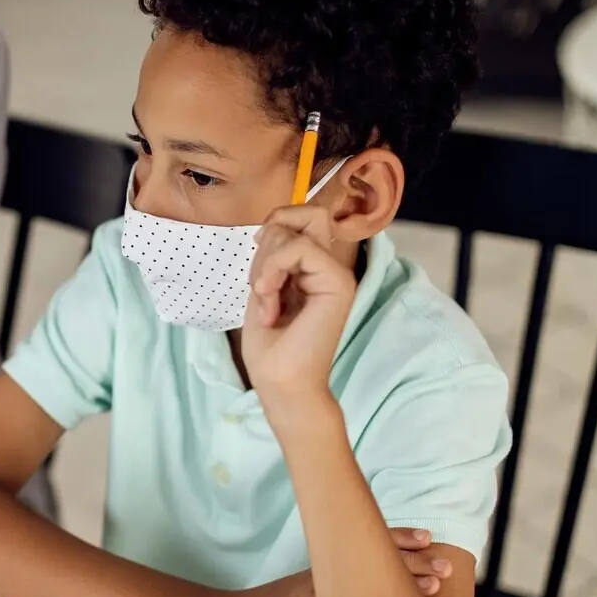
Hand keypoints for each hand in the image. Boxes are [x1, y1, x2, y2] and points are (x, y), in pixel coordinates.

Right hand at [200, 527, 453, 596]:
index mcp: (316, 578)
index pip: (360, 552)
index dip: (395, 543)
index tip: (428, 537)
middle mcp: (316, 585)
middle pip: (367, 565)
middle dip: (410, 561)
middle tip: (446, 561)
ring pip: (359, 589)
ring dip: (399, 584)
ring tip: (434, 584)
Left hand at [241, 206, 356, 404]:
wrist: (281, 384)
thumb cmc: (270, 348)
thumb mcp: (263, 289)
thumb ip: (271, 258)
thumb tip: (268, 227)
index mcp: (314, 269)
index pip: (301, 218)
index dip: (274, 227)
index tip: (258, 269)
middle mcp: (329, 268)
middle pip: (307, 213)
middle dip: (270, 240)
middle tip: (262, 283)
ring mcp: (337, 274)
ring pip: (297, 230)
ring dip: (265, 265)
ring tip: (266, 301)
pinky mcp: (338, 283)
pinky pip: (299, 248)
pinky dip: (272, 269)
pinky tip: (269, 301)